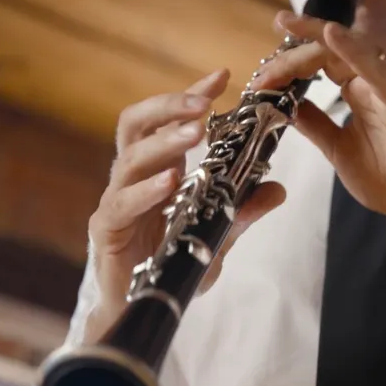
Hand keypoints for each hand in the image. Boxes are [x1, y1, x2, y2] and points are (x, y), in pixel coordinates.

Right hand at [87, 70, 285, 329]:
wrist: (142, 309)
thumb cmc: (172, 265)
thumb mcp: (215, 237)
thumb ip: (240, 213)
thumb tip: (278, 189)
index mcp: (157, 169)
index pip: (167, 120)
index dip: (190, 96)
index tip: (221, 76)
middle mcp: (132, 178)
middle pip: (136, 125)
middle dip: (168, 107)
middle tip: (202, 103)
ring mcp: (115, 202)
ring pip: (129, 159)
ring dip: (164, 144)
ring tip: (196, 135)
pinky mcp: (106, 230)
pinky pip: (121, 204)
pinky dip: (146, 191)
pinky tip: (171, 182)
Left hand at [254, 12, 385, 257]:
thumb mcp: (337, 149)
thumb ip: (316, 124)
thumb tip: (287, 106)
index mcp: (358, 93)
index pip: (321, 63)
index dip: (290, 63)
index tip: (260, 77)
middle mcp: (372, 85)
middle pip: (330, 51)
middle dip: (293, 51)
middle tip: (263, 65)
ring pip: (349, 51)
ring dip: (314, 42)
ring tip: (287, 30)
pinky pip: (376, 71)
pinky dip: (353, 51)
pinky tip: (331, 35)